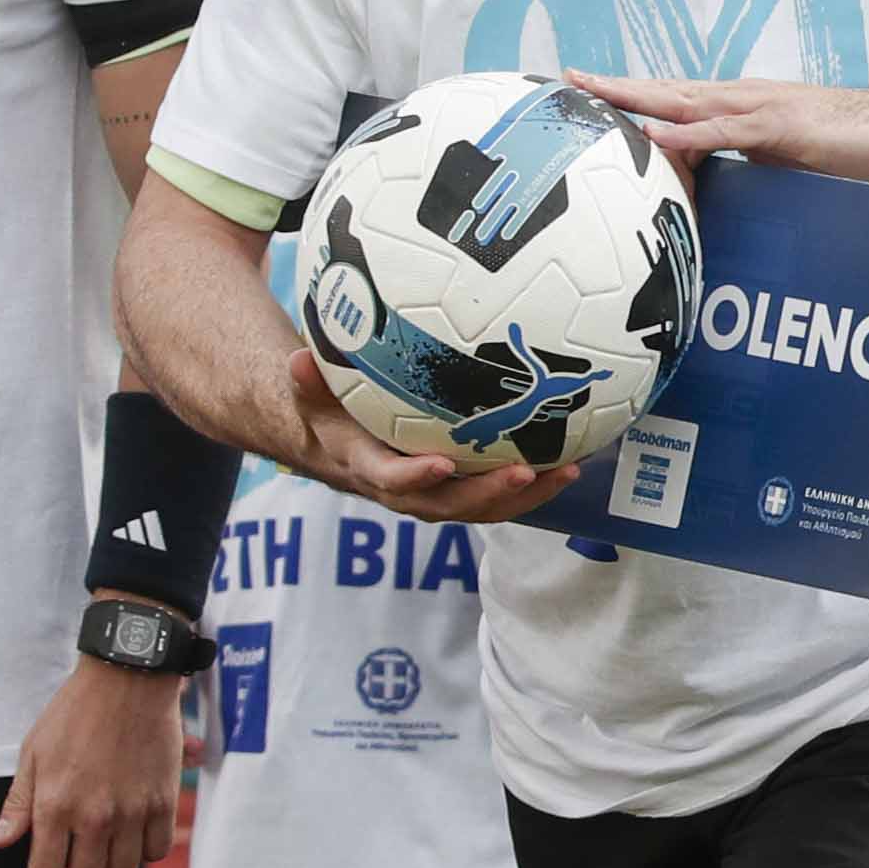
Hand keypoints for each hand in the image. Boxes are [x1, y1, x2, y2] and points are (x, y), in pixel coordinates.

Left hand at [0, 643, 183, 867]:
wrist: (126, 680)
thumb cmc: (73, 714)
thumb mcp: (33, 754)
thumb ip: (19, 805)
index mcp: (55, 806)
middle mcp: (94, 816)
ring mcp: (132, 811)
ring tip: (102, 850)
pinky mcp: (163, 802)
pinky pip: (156, 851)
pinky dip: (144, 851)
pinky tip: (133, 834)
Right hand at [266, 348, 571, 526]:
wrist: (334, 444)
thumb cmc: (326, 412)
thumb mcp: (310, 396)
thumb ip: (307, 381)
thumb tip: (299, 359)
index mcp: (368, 468)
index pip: (389, 480)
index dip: (414, 477)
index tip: (441, 463)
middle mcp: (405, 492)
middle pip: (448, 506)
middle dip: (487, 494)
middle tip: (523, 472)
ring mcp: (434, 496)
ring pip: (481, 507)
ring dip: (523, 496)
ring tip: (564, 471)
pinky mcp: (458, 491)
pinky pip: (495, 495)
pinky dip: (532, 484)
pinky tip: (568, 461)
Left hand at [580, 70, 868, 188]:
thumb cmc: (844, 144)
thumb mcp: (781, 156)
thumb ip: (744, 160)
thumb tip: (713, 178)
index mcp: (738, 105)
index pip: (674, 97)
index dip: (631, 92)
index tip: (589, 91)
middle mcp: (739, 97)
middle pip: (666, 89)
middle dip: (618, 85)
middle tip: (570, 78)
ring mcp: (757, 108)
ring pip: (685, 100)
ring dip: (640, 98)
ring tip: (597, 94)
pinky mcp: (778, 126)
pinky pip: (724, 131)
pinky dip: (689, 133)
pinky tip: (659, 134)